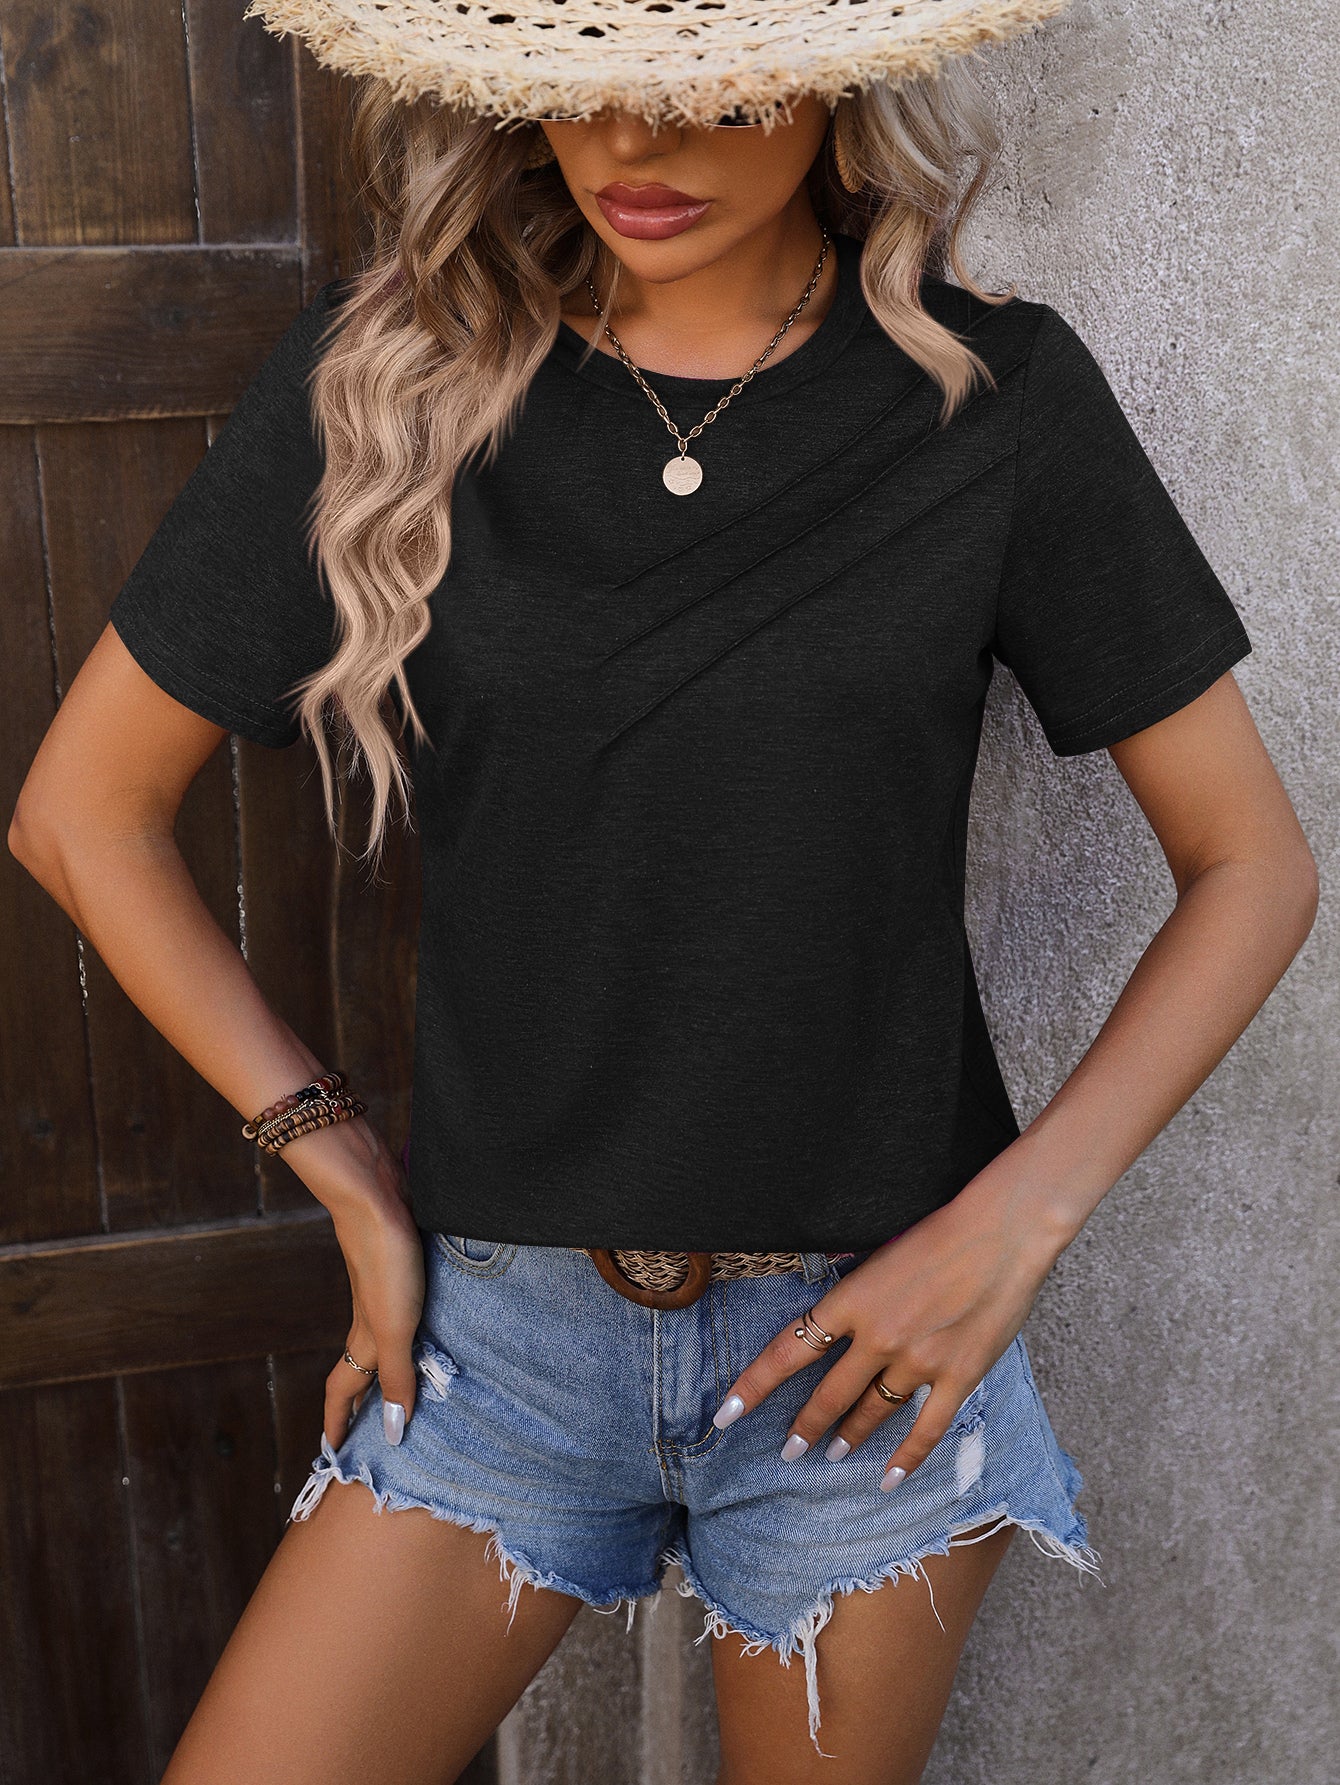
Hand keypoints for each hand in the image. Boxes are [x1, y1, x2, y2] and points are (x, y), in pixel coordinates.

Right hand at [281, 1116, 426, 1450]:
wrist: (378, 1197)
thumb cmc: (387, 1263)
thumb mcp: (395, 1328)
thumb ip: (395, 1376)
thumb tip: (389, 1435)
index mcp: (364, 1339)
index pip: (344, 1391)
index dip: (338, 1424)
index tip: (334, 1454)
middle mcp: (371, 1320)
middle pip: (361, 1370)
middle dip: (363, 1404)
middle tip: (371, 1432)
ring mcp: (386, 1292)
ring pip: (383, 1342)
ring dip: (389, 1368)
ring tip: (408, 1388)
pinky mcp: (403, 1268)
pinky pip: (406, 1314)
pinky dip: (413, 1334)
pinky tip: (433, 1327)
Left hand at [710, 1173, 1069, 1489]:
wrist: (1002, 1231)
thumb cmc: (940, 1228)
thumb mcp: (878, 1249)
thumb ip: (852, 1283)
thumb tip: (831, 1304)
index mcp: (850, 1300)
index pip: (787, 1352)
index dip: (753, 1387)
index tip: (726, 1414)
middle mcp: (876, 1337)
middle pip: (828, 1394)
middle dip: (804, 1426)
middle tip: (788, 1450)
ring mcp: (917, 1361)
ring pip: (871, 1412)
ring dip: (849, 1436)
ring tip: (832, 1453)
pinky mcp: (958, 1376)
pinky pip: (926, 1428)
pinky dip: (906, 1458)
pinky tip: (888, 1479)